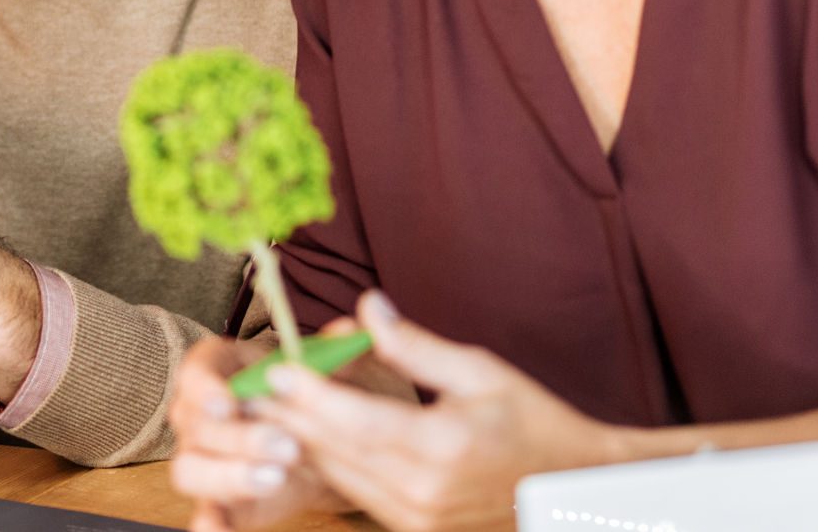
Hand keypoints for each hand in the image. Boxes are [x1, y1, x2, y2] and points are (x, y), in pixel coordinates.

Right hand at [169, 335, 348, 531]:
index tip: (229, 402)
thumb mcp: (335, 365)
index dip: (206, 387)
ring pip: (191, 470)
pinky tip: (221, 531)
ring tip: (277, 478)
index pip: (196, 372)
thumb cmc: (321, 390)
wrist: (334, 439)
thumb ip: (337, 349)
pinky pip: (206, 513)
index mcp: (221, 369)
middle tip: (286, 445)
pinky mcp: (223, 499)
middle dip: (238, 437)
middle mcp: (202, 414)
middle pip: (196, 425)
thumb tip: (350, 333)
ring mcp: (207, 459)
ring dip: (229, 476)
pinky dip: (209, 524)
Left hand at [253, 292, 621, 531]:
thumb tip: (369, 308)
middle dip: (287, 416)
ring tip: (261, 408)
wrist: (571, 490)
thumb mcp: (481, 372)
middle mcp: (424, 490)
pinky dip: (328, 463)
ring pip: (339, 475)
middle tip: (246, 386)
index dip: (310, 395)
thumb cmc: (534, 424)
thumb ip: (416, 345)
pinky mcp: (415, 529)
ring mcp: (418, 518)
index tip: (274, 368)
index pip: (357, 421)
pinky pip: (356, 493)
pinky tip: (305, 437)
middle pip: (336, 450)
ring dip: (300, 441)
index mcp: (443, 446)